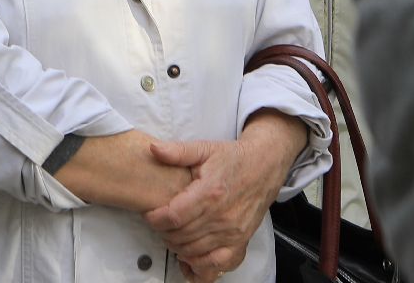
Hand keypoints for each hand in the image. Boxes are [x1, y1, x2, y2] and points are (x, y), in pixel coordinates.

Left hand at [143, 115, 305, 276]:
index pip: (174, 216)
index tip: (149, 215)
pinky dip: (200, 265)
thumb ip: (177, 151)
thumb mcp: (204, 149)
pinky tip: (190, 257)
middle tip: (159, 224)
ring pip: (195, 251)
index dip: (156, 219)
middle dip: (163, 232)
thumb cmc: (233, 159)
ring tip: (171, 235)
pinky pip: (217, 264)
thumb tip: (154, 149)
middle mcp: (221, 216)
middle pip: (181, 236)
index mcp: (209, 193)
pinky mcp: (241, 241)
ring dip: (177, 247)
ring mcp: (232, 232)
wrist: (264, 167)